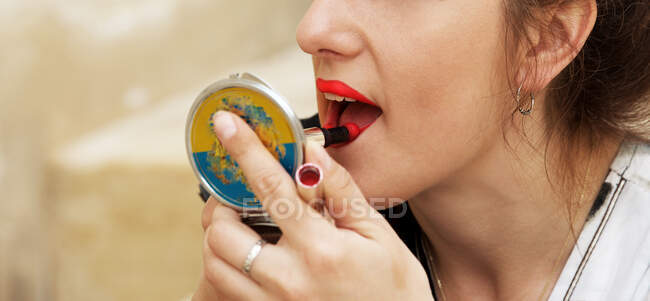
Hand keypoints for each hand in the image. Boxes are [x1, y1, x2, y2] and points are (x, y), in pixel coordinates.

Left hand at [192, 111, 432, 300]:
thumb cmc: (393, 289)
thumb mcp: (378, 234)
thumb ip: (341, 190)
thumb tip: (312, 152)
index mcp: (321, 249)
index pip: (271, 187)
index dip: (244, 148)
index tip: (226, 123)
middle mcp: (289, 279)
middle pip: (221, 231)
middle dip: (221, 205)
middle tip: (237, 195)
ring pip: (213, 264)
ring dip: (217, 237)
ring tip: (242, 226)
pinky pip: (225, 289)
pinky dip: (226, 266)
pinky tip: (251, 256)